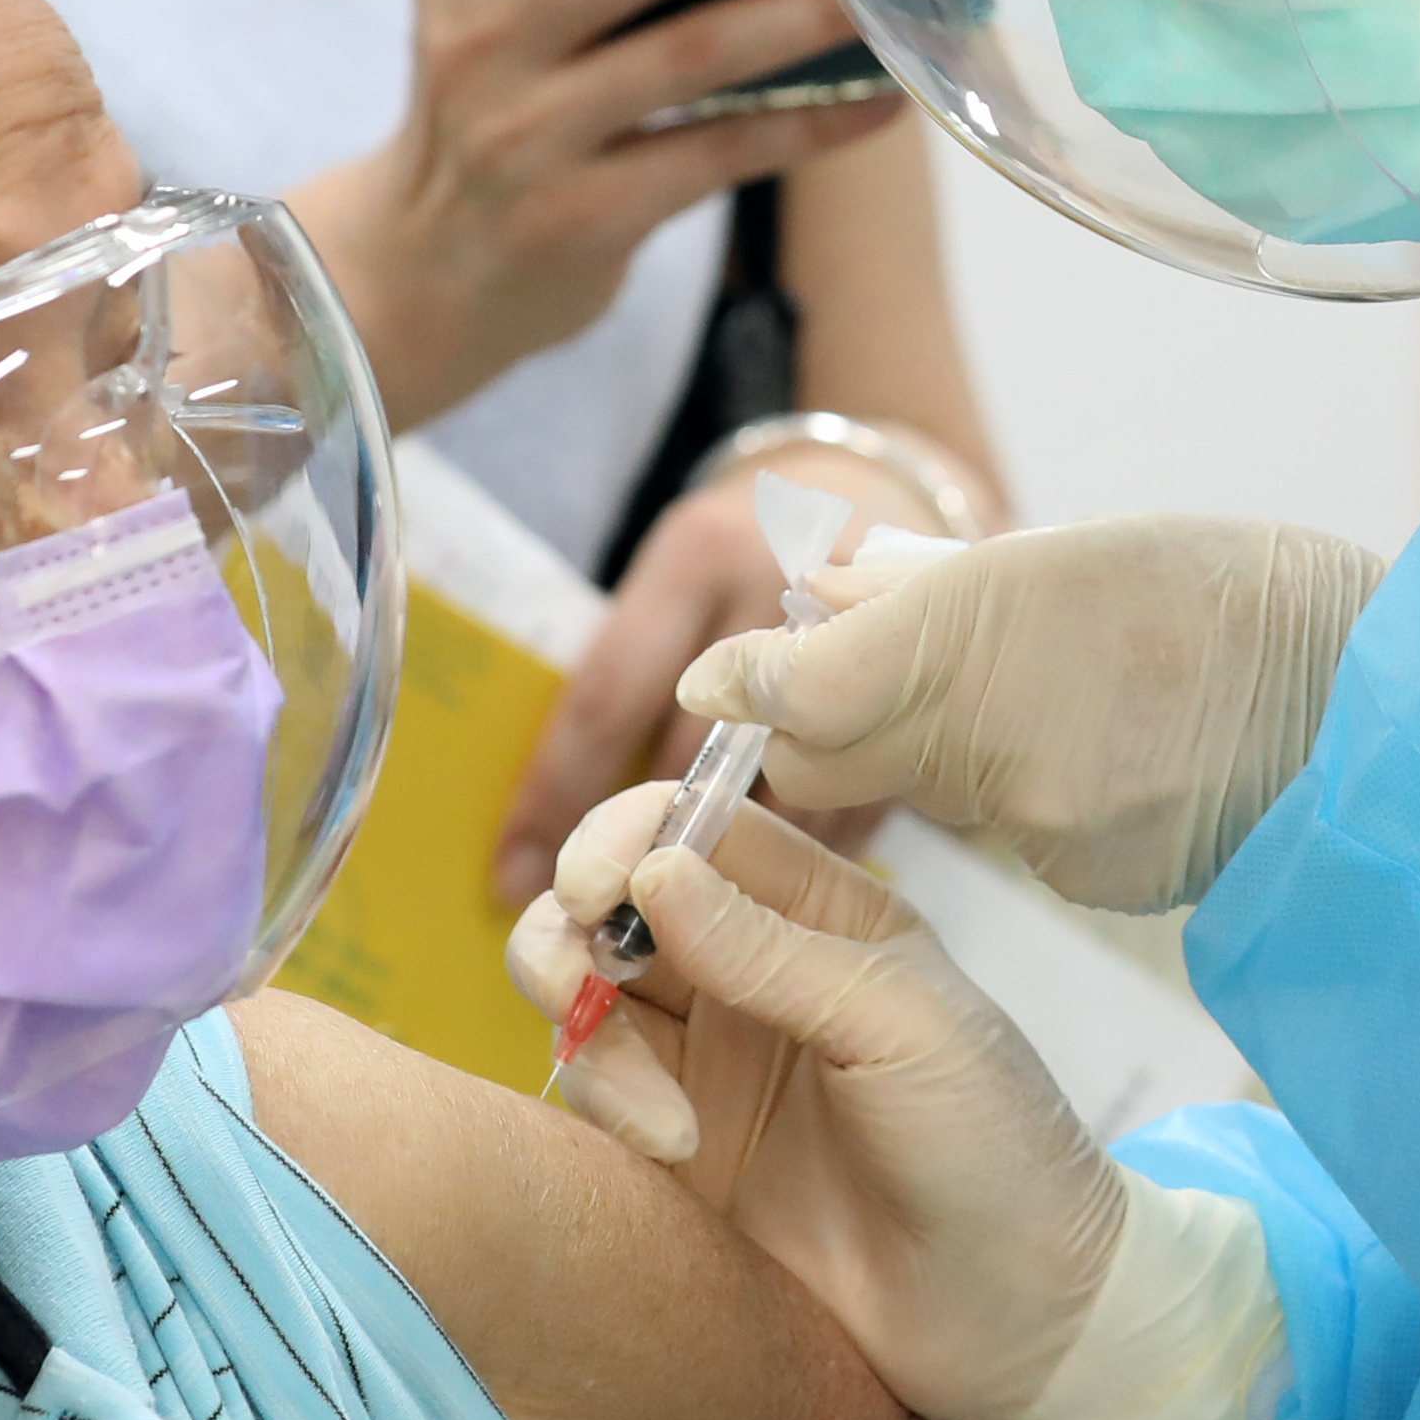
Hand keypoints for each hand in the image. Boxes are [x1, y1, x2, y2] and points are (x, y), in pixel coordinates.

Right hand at [296, 0, 904, 431]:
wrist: (427, 275)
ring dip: (814, 7)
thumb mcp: (494, 2)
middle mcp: (481, 41)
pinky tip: (888, 98)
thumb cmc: (498, 100)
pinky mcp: (585, 218)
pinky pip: (723, 152)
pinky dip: (813, 123)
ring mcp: (528, 136)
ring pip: (697, 51)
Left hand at [491, 470, 937, 910]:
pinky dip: (799, 859)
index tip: (510, 871)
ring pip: (774, 800)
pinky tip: (768, 897)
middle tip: (592, 925)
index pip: (608, 697)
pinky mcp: (909, 704)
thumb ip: (630, 667)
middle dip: (637, 853)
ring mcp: (856, 656)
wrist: (880, 484)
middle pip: (691, 759)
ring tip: (677, 934)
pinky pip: (844, 809)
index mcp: (697, 559)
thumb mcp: (675, 572)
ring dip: (724, 873)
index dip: (554, 794)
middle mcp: (775, 600)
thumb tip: (552, 805)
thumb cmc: (746, 547)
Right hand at [515, 797, 1134, 1419]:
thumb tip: (654, 869)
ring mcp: (706, 1064)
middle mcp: (750, 974)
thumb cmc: (993, 1147)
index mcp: (822, 916)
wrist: (1013, 1318)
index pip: (698, 830)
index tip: (599, 882)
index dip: (630, 837)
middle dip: (573, 926)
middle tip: (580, 980)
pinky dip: (610, 1109)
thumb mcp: (903, 1027)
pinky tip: (678, 1153)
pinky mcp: (673, 1154)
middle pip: (613, 904)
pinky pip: (594, 1097)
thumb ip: (775, 950)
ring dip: (589, 1029)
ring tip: (660, 1117)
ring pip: (584, 997)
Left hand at [671, 514, 1381, 914]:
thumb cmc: (1229, 594)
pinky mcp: (1089, 882)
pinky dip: (1043, 802)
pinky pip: (1024, 839)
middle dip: (831, 732)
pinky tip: (1115, 759)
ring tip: (1060, 700)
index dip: (756, 688)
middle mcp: (987, 748)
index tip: (734, 683)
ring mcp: (1039, 829)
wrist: (1374, 697)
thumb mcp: (1069, 548)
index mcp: (971, 636)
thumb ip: (925, 588)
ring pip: (940, 797)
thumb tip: (821, 594)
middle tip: (855, 692)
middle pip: (835, 765)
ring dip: (959, 757)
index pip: (797, 694)